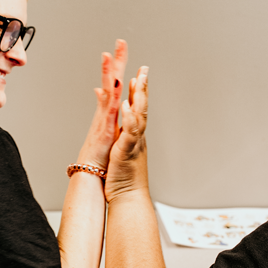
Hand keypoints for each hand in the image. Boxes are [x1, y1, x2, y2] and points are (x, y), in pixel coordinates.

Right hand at [76, 40, 127, 170]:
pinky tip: (114, 85)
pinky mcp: (104, 130)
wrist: (92, 176)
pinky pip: (108, 111)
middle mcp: (106, 113)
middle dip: (116, 62)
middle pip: (111, 82)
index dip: (118, 67)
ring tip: (109, 55)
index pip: (115, 84)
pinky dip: (111, 97)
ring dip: (109, 73)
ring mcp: (104, 120)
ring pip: (108, 92)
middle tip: (120, 43)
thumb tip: (101, 91)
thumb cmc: (101, 157)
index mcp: (109, 112)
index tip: (121, 50)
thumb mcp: (104, 128)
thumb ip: (103, 108)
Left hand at [105, 66, 148, 202]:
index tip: (140, 74)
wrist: (129, 198)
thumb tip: (124, 131)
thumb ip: (124, 140)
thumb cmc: (124, 179)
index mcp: (135, 136)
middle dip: (143, 88)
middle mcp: (138, 138)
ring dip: (138, 98)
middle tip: (144, 69)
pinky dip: (129, 118)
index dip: (139, 92)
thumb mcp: (123, 153)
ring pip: (139, 117)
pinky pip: (129, 133)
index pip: (139, 110)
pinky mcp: (126, 152)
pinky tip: (127, 106)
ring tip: (137, 80)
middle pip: (143, 108)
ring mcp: (134, 144)